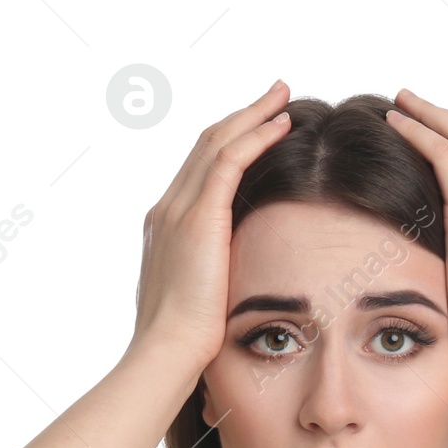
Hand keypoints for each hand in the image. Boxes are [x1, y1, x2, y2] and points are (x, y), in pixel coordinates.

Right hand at [130, 80, 293, 371]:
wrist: (167, 352)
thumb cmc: (186, 344)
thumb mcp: (200, 301)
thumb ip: (214, 279)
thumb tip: (237, 285)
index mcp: (165, 227)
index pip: (199, 170)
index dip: (229, 143)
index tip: (257, 128)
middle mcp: (167, 209)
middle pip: (206, 145)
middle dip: (242, 116)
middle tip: (274, 96)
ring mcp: (178, 209)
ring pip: (217, 143)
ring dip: (253, 115)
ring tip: (282, 97)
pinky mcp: (198, 217)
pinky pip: (229, 160)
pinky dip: (256, 137)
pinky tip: (281, 125)